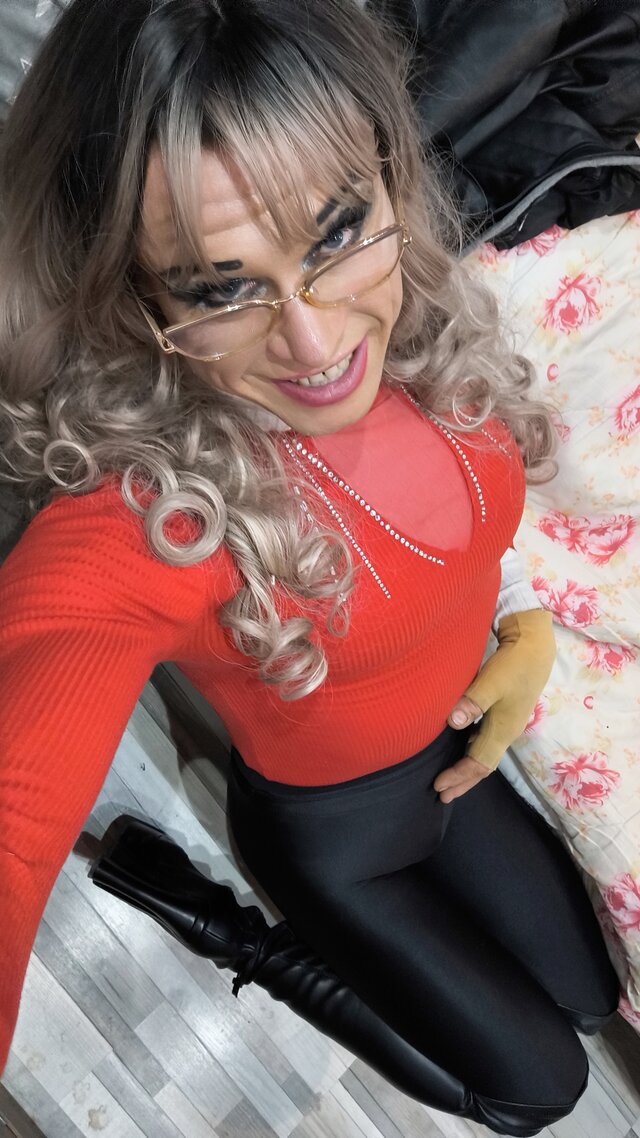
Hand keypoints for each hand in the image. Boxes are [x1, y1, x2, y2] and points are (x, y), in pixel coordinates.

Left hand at [434, 609, 555, 801]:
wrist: (536, 643)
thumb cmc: (514, 663)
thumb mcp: (493, 681)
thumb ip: (473, 701)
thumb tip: (453, 723)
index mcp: (504, 730)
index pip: (480, 764)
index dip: (459, 777)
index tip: (439, 786)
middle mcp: (506, 731)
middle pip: (483, 764)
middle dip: (463, 781)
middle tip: (442, 794)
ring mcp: (506, 721)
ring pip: (484, 752)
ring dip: (467, 767)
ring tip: (451, 777)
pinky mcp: (504, 710)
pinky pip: (485, 739)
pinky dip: (472, 749)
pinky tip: (463, 744)